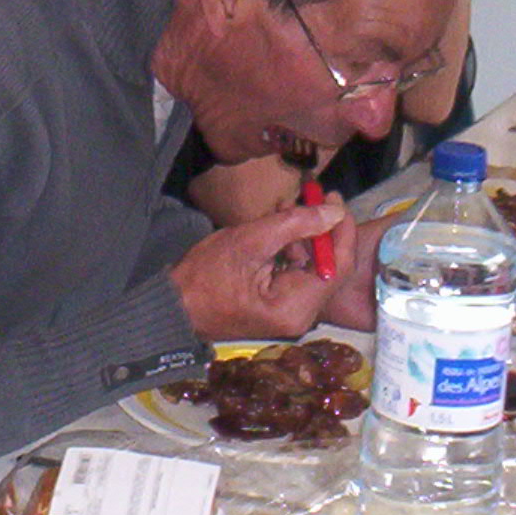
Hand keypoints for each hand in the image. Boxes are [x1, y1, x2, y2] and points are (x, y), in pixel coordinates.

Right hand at [172, 200, 363, 339]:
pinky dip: (291, 251)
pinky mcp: (279, 308)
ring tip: (284, 211)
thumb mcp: (250, 240)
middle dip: (320, 231)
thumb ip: (296, 224)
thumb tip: (334, 212)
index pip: (338, 266)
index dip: (341, 230)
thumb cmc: (204, 277)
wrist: (174, 306)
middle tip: (308, 198)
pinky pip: (297, 275)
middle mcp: (300, 316)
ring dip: (303, 238)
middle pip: (328, 268)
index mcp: (296, 307)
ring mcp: (290, 314)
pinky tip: (276, 231)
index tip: (332, 198)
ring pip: (312, 268)